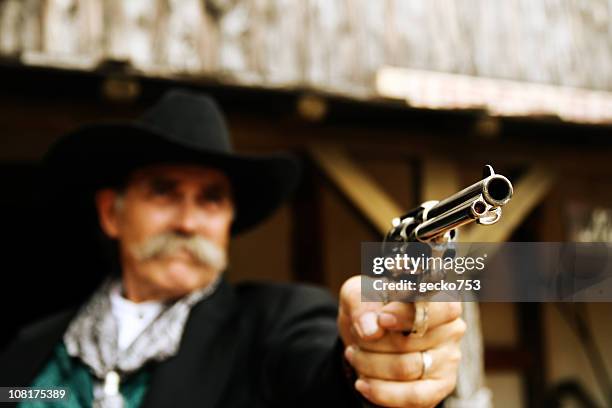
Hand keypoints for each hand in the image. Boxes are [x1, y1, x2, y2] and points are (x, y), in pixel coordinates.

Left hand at [338, 276, 465, 407]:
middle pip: (410, 341)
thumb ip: (361, 303)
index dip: (408, 315)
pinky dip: (382, 391)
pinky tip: (362, 383)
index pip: (437, 307)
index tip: (382, 319)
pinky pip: (414, 396)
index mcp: (439, 298)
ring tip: (354, 354)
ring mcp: (448, 359)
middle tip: (356, 335)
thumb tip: (372, 330)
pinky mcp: (439, 387)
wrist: (367, 336)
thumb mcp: (357, 294)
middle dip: (372, 341)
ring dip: (369, 364)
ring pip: (406, 368)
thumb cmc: (369, 308)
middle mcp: (452, 328)